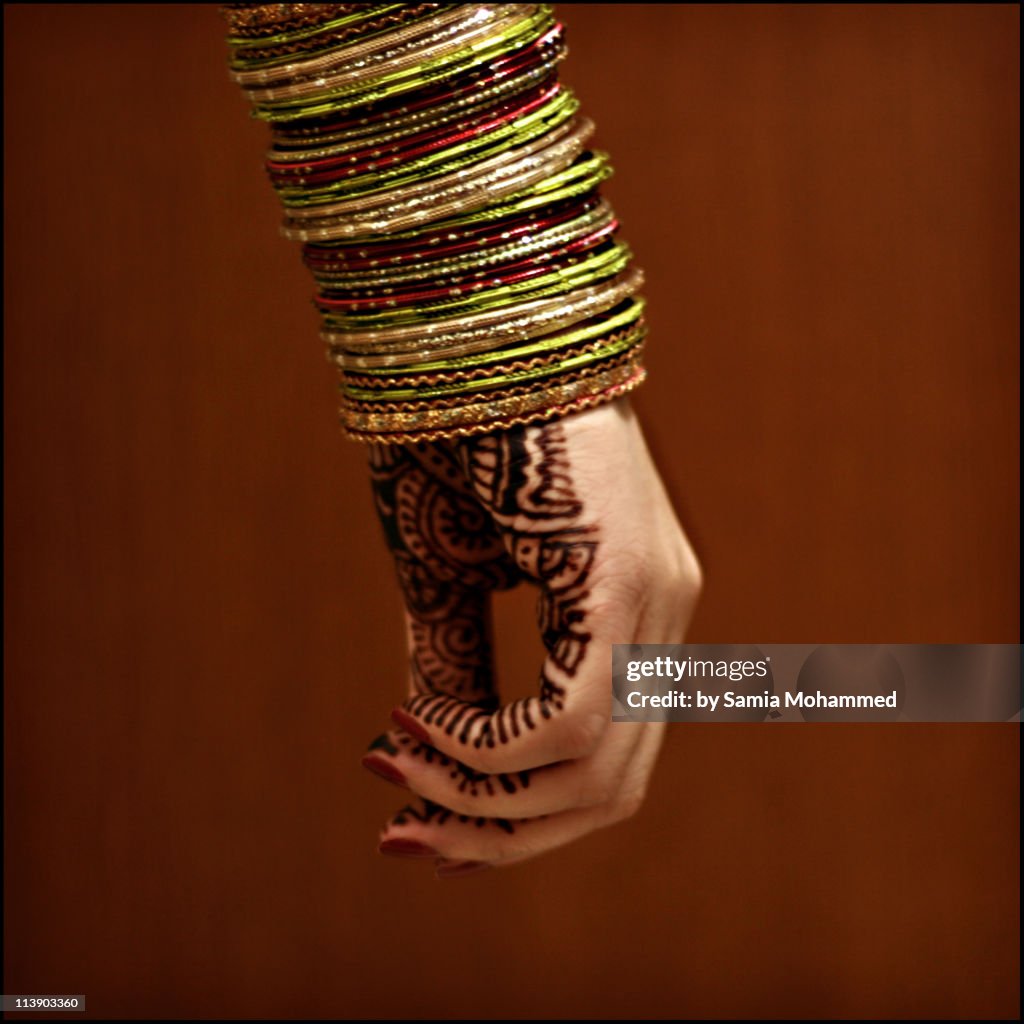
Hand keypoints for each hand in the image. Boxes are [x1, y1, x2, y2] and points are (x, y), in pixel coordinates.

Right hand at [361, 398, 701, 874]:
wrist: (476, 335)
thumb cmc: (459, 443)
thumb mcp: (448, 576)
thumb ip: (455, 666)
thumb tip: (432, 759)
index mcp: (631, 619)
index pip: (601, 765)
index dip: (514, 822)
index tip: (419, 826)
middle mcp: (663, 623)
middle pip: (608, 795)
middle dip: (499, 837)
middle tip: (399, 837)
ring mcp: (657, 604)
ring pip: (596, 776)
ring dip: (482, 800)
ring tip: (396, 766)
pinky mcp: (629, 581)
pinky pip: (572, 716)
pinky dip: (486, 746)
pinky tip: (419, 724)